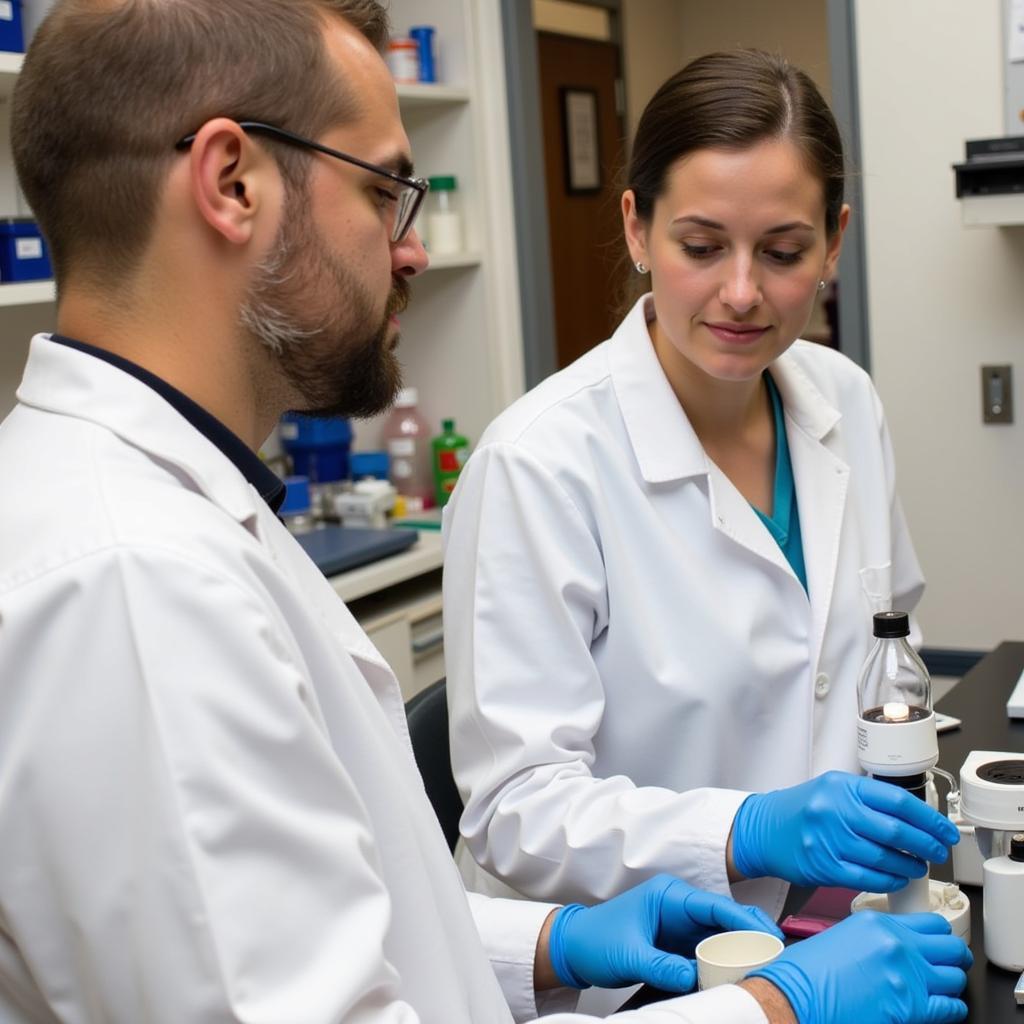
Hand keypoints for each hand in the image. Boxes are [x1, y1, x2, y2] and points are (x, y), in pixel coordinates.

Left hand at [546, 873, 781, 991]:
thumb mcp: (628, 954)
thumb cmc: (595, 940)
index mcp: (669, 896)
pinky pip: (709, 953)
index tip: (769, 937)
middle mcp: (679, 908)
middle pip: (725, 920)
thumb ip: (662, 966)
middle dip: (751, 936)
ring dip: (740, 952)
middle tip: (777, 958)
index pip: (715, 905)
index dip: (744, 919)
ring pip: (721, 937)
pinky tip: (739, 978)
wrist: (574, 948)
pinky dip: (724, 964)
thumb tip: (694, 978)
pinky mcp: (679, 946)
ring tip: (765, 970)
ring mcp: (681, 927)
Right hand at [731, 771, 959, 890]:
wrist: (764, 829)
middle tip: (939, 851)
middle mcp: (835, 810)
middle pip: (896, 831)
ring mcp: (829, 839)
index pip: (898, 801)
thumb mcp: (833, 790)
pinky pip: (868, 878)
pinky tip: (897, 878)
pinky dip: (889, 881)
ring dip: (910, 865)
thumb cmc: (803, 810)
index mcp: (842, 786)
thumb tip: (916, 818)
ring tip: (919, 866)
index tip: (945, 830)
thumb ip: (868, 799)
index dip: (929, 819)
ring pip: (884, 858)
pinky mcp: (824, 866)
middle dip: (926, 844)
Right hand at [749, 911, 970, 1023]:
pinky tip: (944, 1008)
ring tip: (942, 987)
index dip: (939, 936)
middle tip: (948, 964)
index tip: (937, 943)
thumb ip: (875, 939)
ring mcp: (906, 975)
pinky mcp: (911, 1006)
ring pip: (955, 976)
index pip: (931, 923)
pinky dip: (952, 1009)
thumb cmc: (807, 971)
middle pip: (951, 946)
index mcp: (877, 922)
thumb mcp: (842, 937)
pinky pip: (951, 1007)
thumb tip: (894, 950)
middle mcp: (897, 944)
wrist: (795, 994)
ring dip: (950, 983)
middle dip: (953, 957)